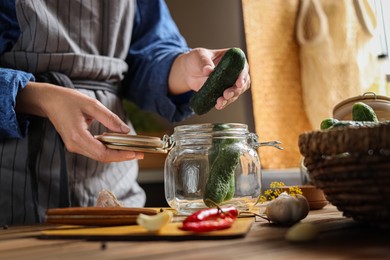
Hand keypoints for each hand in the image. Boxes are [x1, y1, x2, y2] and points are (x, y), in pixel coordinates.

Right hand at [16, 82, 143, 161]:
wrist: (48, 100)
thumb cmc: (68, 100)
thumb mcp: (92, 105)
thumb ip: (110, 118)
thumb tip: (126, 130)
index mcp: (77, 136)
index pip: (103, 153)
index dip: (121, 155)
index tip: (136, 153)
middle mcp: (74, 145)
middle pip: (102, 157)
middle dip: (122, 156)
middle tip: (140, 153)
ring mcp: (74, 146)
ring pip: (99, 156)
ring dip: (116, 153)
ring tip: (133, 149)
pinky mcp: (75, 144)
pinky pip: (94, 150)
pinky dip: (108, 149)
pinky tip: (118, 144)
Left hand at [168, 48, 250, 109]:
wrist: (188, 72)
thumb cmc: (195, 59)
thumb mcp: (198, 56)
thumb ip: (204, 62)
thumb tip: (209, 70)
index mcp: (233, 58)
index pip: (243, 66)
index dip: (243, 76)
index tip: (239, 83)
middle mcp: (235, 70)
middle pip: (243, 82)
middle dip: (236, 90)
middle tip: (226, 94)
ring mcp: (230, 82)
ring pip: (237, 92)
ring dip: (230, 99)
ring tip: (219, 102)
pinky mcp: (224, 92)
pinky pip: (227, 99)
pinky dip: (224, 103)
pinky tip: (218, 105)